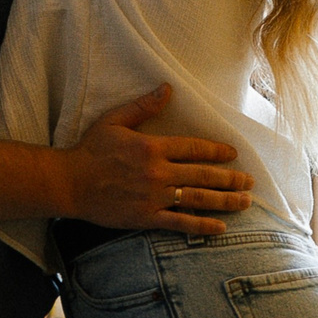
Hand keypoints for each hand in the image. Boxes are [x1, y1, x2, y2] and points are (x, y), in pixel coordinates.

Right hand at [57, 85, 253, 234]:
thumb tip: (167, 89)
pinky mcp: (146, 217)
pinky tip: (220, 228)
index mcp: (151, 147)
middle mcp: (158, 172)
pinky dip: (201, 226)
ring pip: (198, 198)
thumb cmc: (89, 150)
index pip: (193, 148)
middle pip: (203, 174)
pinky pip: (180, 223)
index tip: (233, 154)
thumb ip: (143, 106)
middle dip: (230, 178)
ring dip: (225, 200)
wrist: (69, 183)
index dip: (217, 151)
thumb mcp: (113, 120)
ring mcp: (153, 197)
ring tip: (245, 202)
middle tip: (249, 181)